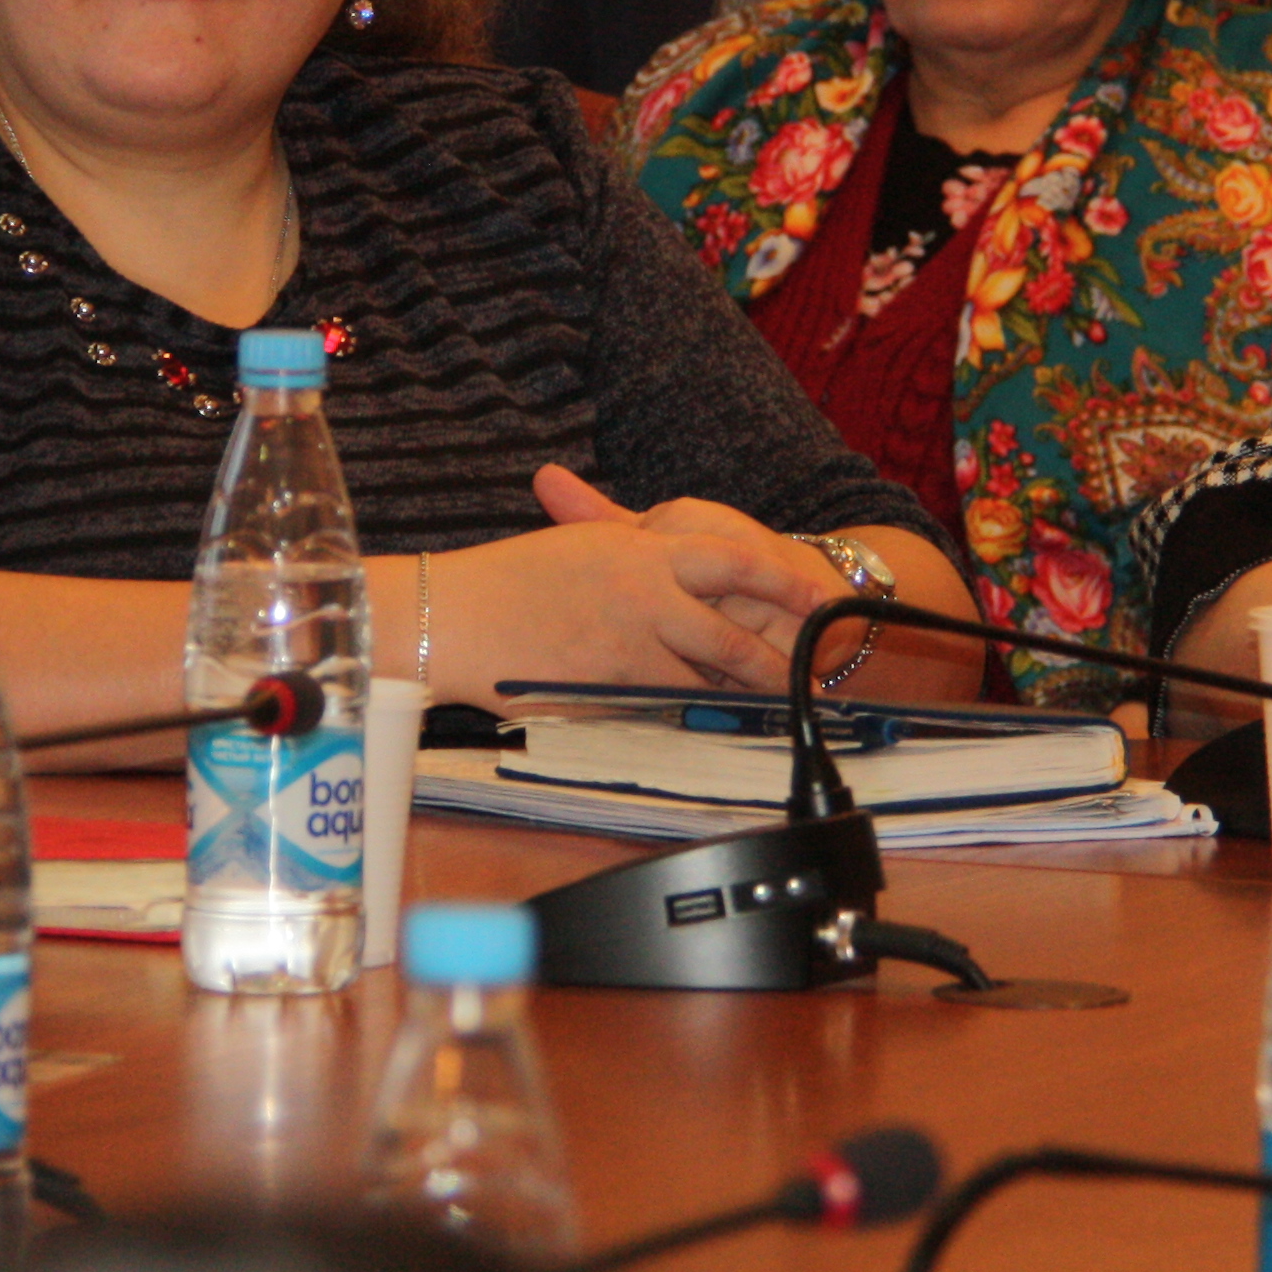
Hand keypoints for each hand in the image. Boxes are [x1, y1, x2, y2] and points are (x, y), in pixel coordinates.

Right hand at [402, 472, 836, 702]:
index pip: (733, 560)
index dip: (781, 580)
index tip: (815, 596)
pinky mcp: (610, 686)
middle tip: (816, 669)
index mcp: (641, 549)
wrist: (455, 616)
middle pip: (734, 625)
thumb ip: (635, 552)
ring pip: (709, 673)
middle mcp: (646, 591)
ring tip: (784, 705)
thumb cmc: (506, 579)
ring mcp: (630, 642)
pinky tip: (718, 724)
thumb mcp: (582, 547)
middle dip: (781, 651)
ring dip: (749, 690)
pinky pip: (668, 705)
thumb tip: (672, 558)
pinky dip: (698, 713)